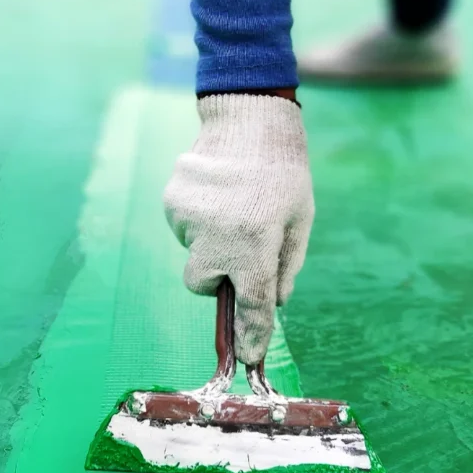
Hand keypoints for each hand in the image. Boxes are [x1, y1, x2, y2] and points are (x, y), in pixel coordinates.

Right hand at [163, 94, 313, 364]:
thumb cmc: (284, 170)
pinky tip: (215, 195)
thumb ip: (287, 266)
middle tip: (238, 250)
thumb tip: (273, 302)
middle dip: (217, 278)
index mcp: (256, 242)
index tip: (247, 357)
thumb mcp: (301, 219)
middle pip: (203, 285)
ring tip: (230, 206)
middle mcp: (217, 236)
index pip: (251, 304)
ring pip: (192, 252)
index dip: (250, 335)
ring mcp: (188, 219)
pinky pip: (183, 228)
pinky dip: (198, 221)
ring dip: (210, 242)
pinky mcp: (171, 202)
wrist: (247, 115)